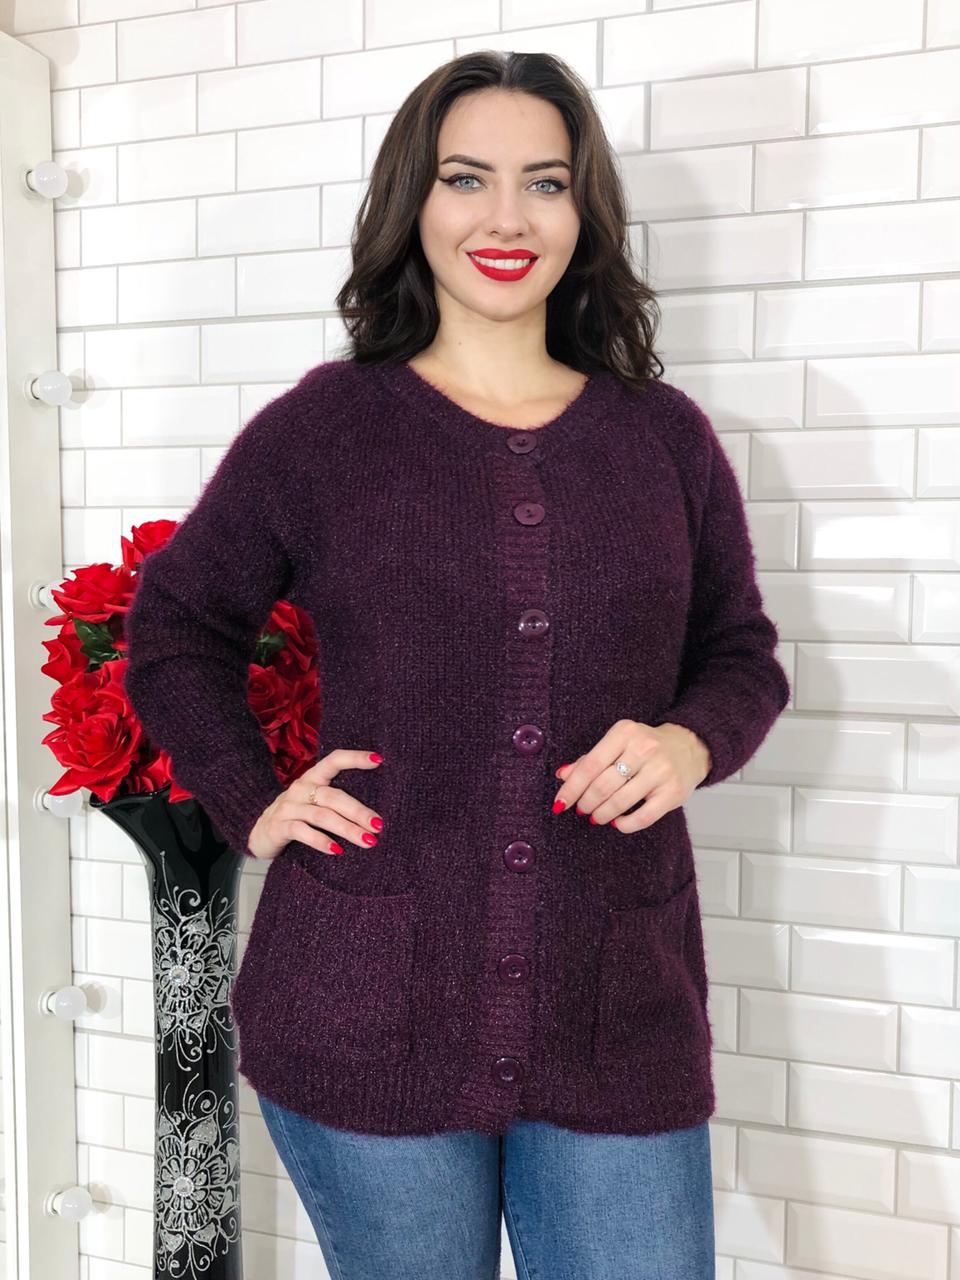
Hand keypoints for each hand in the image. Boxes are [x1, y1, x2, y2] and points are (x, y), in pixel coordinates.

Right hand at [247, 748, 384, 859]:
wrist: (259, 833)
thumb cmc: (297, 816)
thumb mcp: (314, 801)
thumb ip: (336, 800)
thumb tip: (375, 813)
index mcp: (312, 778)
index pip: (334, 760)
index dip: (355, 758)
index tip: (379, 759)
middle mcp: (301, 788)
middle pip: (334, 796)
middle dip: (359, 811)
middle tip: (379, 825)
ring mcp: (289, 807)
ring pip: (322, 816)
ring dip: (347, 829)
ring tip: (367, 841)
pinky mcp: (279, 826)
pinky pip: (302, 832)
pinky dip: (321, 841)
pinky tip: (337, 850)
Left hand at [552, 719, 711, 833]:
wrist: (689, 747)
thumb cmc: (646, 746)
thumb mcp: (618, 743)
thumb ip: (590, 759)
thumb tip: (563, 775)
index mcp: (625, 732)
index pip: (590, 764)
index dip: (572, 787)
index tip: (560, 802)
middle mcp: (644, 749)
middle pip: (603, 785)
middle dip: (586, 802)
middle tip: (581, 809)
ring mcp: (661, 771)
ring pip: (620, 802)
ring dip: (601, 814)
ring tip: (596, 817)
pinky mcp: (673, 792)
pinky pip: (642, 817)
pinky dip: (624, 824)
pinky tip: (616, 822)